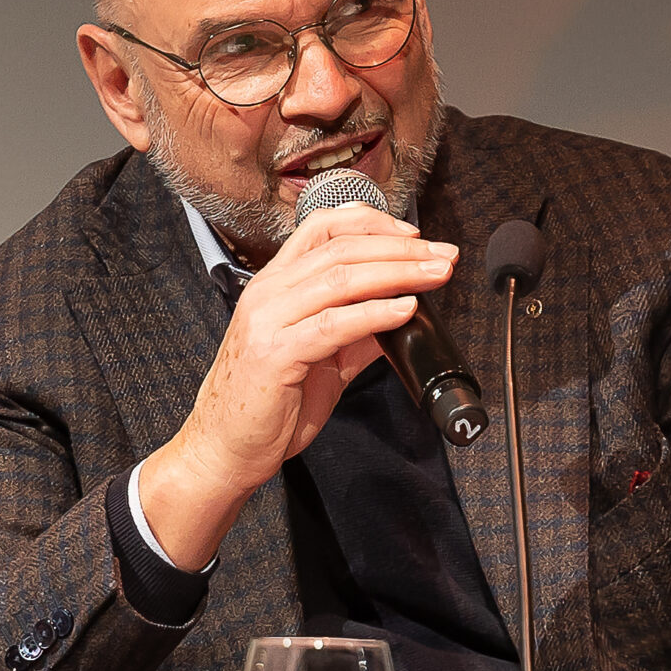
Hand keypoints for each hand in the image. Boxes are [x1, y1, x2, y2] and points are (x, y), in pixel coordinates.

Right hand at [142, 204, 457, 567]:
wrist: (227, 447)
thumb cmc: (269, 403)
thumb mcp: (319, 355)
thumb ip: (355, 329)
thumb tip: (402, 310)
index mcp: (276, 284)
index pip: (323, 227)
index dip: (373, 223)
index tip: (415, 234)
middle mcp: (269, 292)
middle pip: (342, 249)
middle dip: (401, 248)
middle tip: (443, 255)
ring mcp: (269, 320)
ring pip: (341, 278)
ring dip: (397, 272)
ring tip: (435, 275)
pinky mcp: (276, 353)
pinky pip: (335, 323)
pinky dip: (375, 312)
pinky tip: (405, 309)